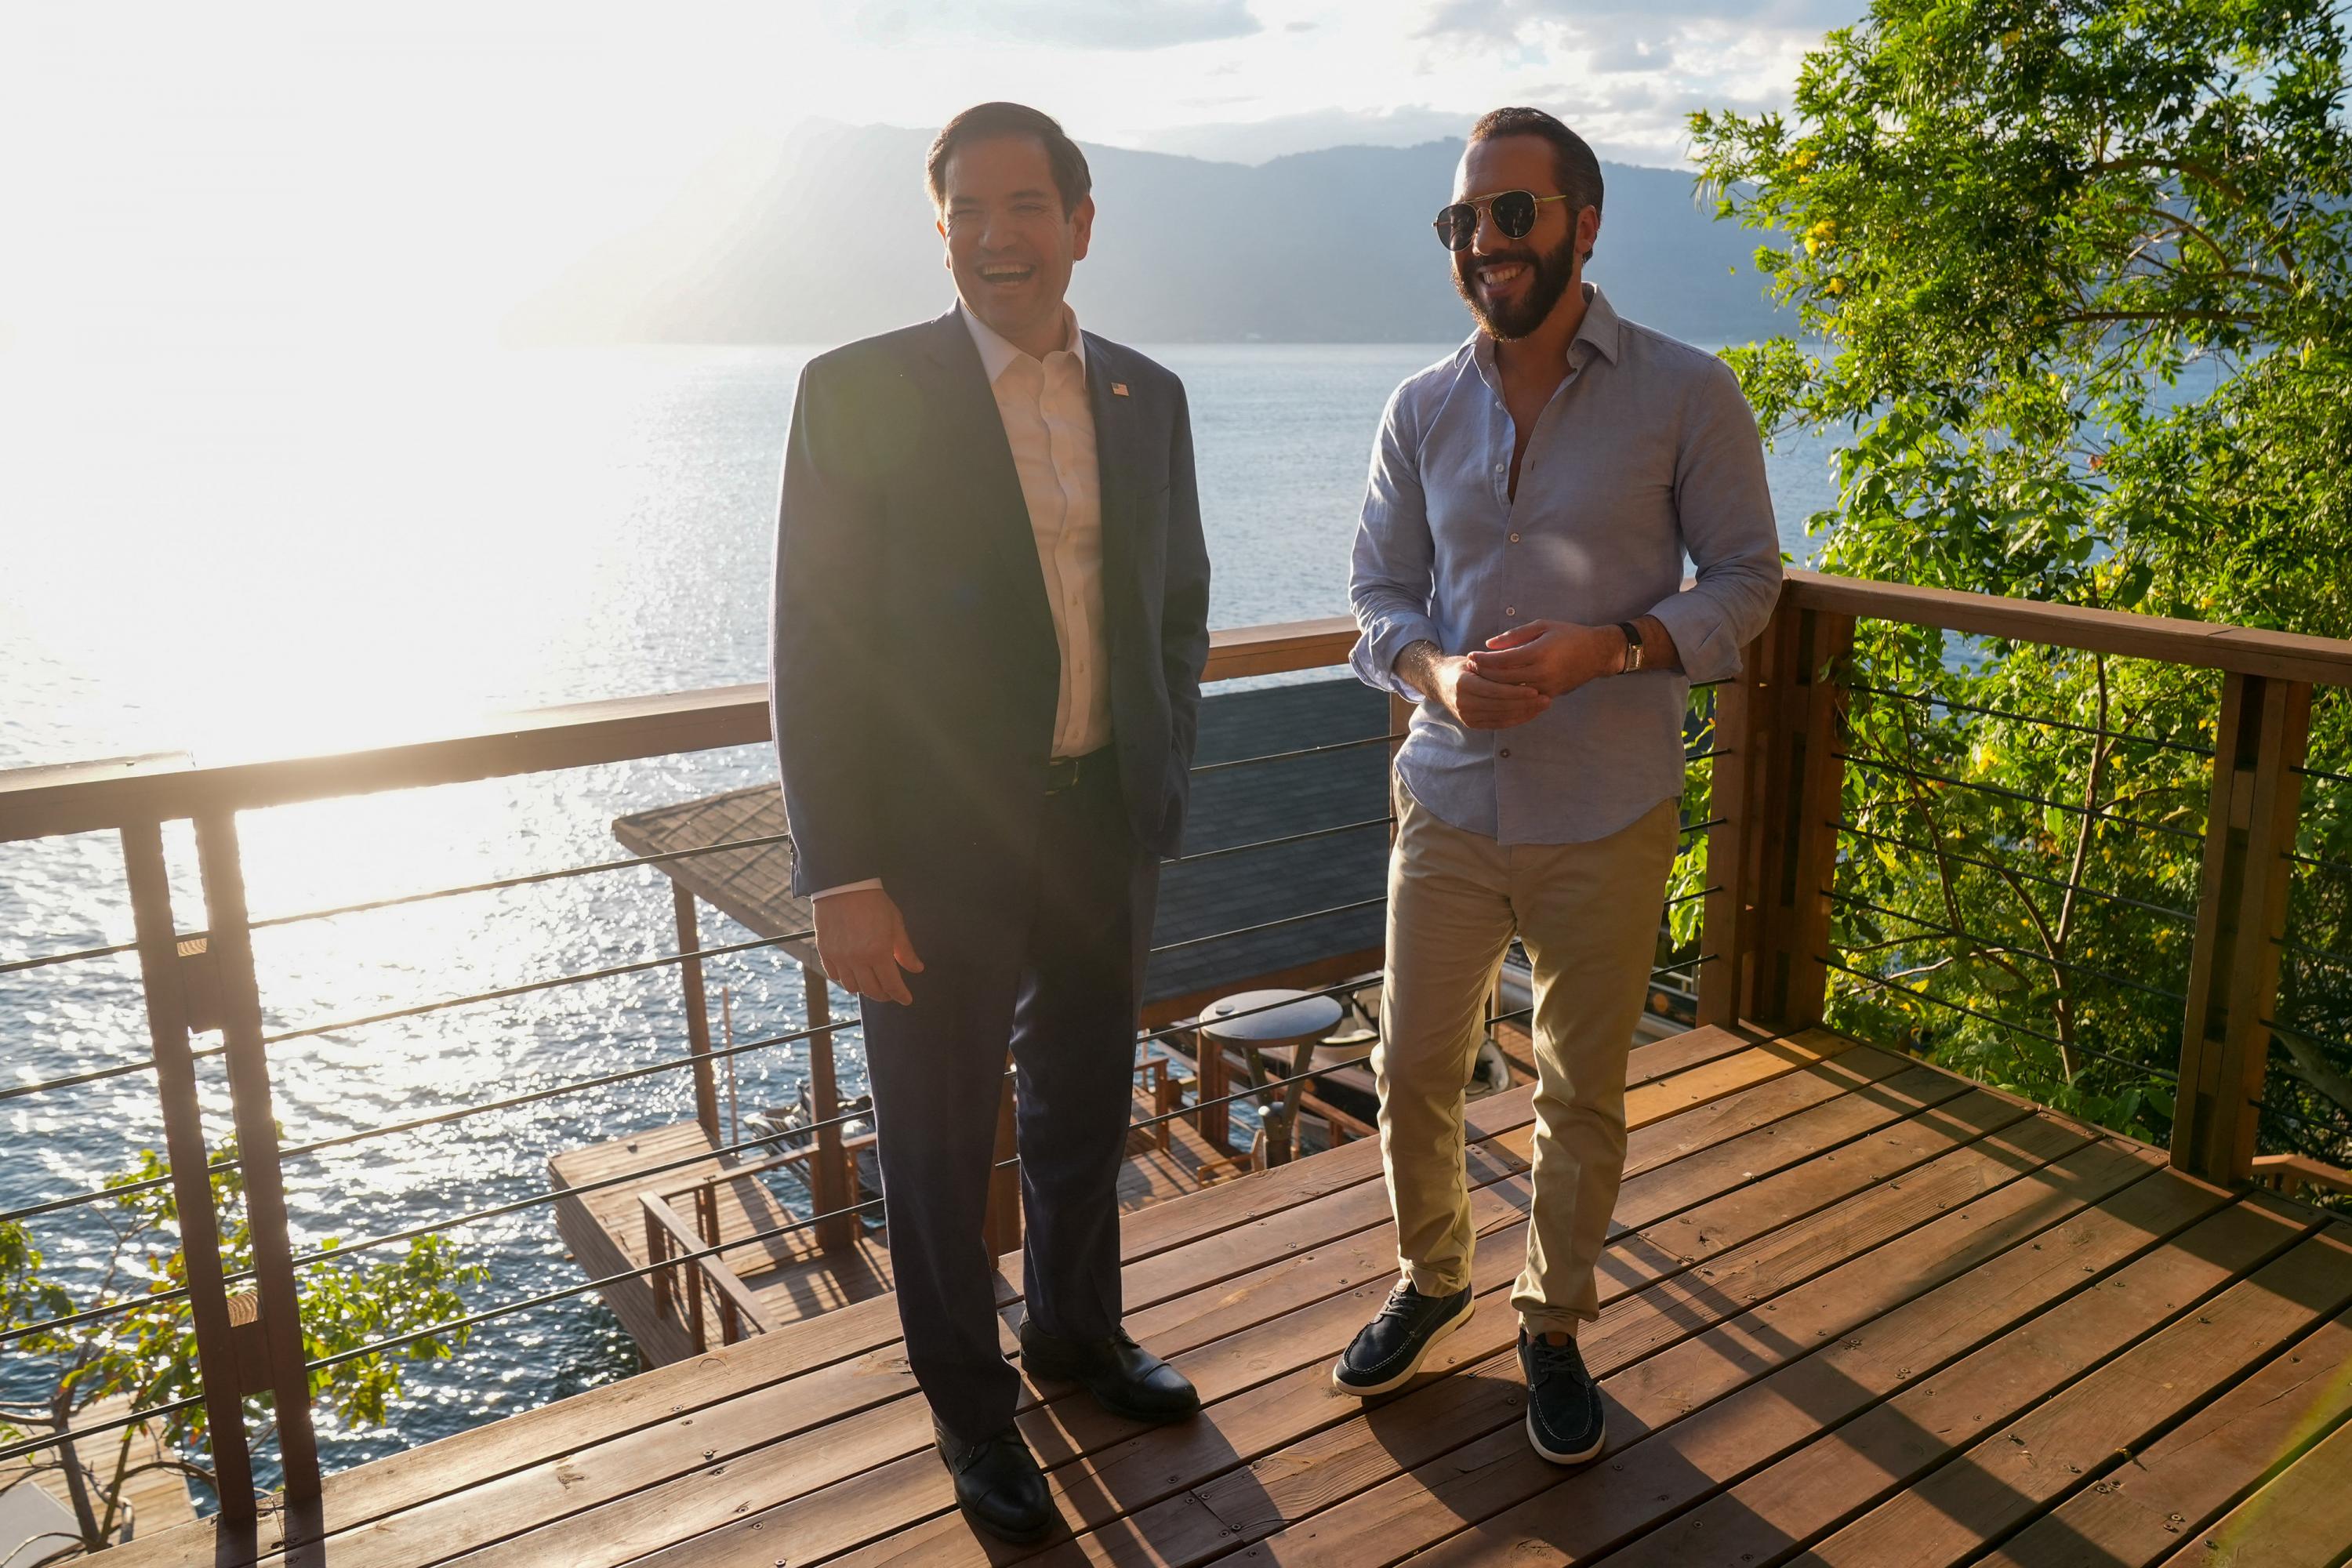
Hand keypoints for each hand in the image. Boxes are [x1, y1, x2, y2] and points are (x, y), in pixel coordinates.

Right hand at [814, 887, 924, 1005]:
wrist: (843, 886)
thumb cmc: (874, 902)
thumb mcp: (895, 924)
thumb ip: (905, 950)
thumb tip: (917, 969)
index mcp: (878, 952)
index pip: (892, 985)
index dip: (900, 995)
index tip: (906, 999)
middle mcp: (857, 960)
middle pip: (872, 991)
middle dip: (884, 995)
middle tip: (890, 992)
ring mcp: (839, 958)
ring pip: (852, 987)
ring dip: (864, 988)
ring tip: (872, 982)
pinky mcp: (826, 952)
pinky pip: (835, 976)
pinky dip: (845, 979)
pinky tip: (854, 973)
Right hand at [1427, 650, 1551, 729]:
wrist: (1439, 683)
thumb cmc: (1462, 667)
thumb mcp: (1473, 661)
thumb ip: (1491, 666)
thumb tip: (1518, 666)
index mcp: (1463, 684)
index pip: (1495, 691)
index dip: (1516, 692)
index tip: (1536, 690)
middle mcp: (1463, 703)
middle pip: (1501, 707)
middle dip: (1526, 704)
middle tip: (1547, 699)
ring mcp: (1467, 716)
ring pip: (1502, 717)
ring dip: (1525, 713)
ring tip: (1543, 706)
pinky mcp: (1472, 724)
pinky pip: (1499, 724)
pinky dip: (1517, 719)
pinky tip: (1531, 713)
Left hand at [1465, 620, 1620, 697]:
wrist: (1597, 654)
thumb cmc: (1568, 635)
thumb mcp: (1542, 626)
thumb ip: (1514, 635)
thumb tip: (1489, 645)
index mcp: (1539, 652)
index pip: (1502, 660)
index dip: (1483, 660)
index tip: (1470, 656)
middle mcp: (1542, 673)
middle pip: (1503, 678)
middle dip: (1484, 674)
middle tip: (1470, 669)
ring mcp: (1546, 687)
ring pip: (1511, 692)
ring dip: (1492, 686)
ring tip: (1479, 679)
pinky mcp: (1550, 696)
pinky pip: (1523, 699)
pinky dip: (1508, 695)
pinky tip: (1496, 690)